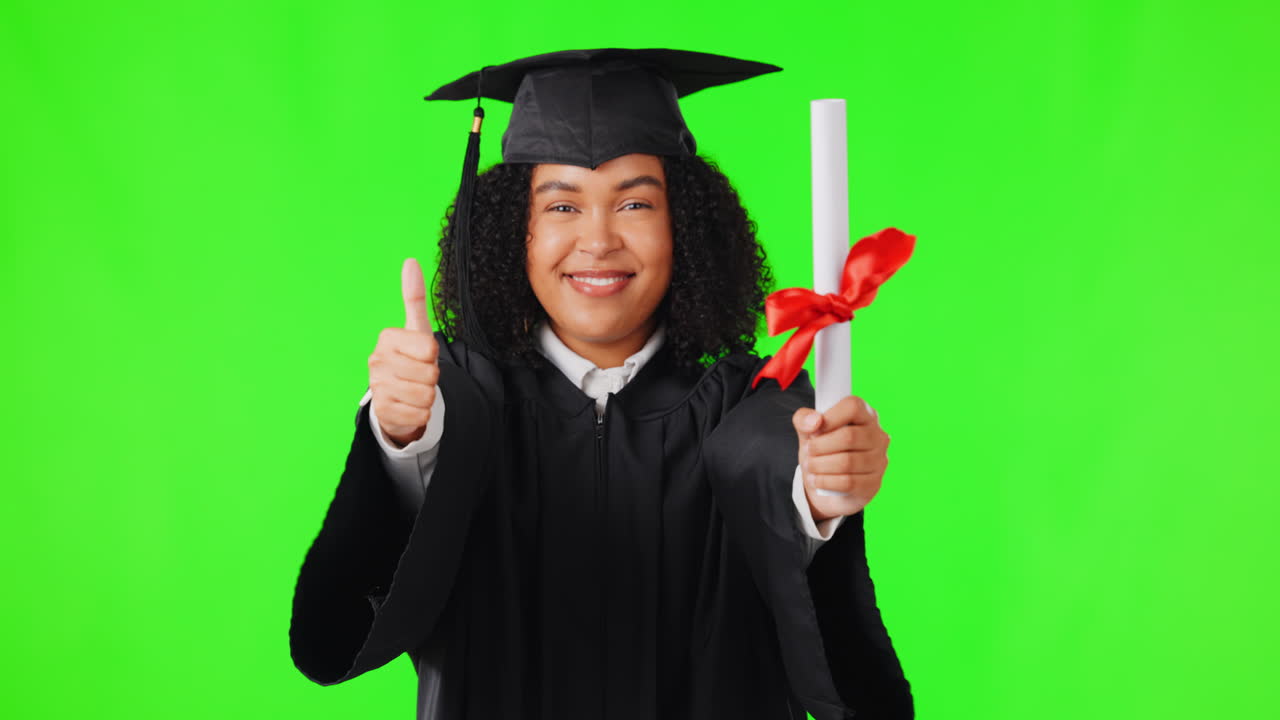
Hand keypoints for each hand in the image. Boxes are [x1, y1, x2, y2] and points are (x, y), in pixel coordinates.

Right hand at [368, 258, 439, 447]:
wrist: (396, 396)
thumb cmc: (410, 358)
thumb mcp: (416, 329)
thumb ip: (413, 297)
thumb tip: (410, 261)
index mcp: (388, 338)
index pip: (429, 348)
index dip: (433, 355)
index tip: (422, 355)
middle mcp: (377, 361)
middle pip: (430, 374)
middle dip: (432, 378)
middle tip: (420, 375)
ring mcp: (377, 387)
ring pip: (426, 396)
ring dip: (428, 396)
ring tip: (415, 390)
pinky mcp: (381, 412)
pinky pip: (419, 414)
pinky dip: (421, 413)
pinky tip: (410, 405)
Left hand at [792, 395, 890, 521]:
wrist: (828, 486)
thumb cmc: (822, 451)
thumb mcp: (808, 432)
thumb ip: (804, 419)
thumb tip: (814, 421)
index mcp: (864, 415)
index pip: (853, 406)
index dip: (829, 418)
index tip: (815, 430)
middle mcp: (877, 436)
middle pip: (848, 436)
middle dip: (820, 446)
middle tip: (808, 451)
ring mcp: (879, 461)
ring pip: (847, 462)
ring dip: (820, 465)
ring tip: (809, 466)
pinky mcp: (874, 483)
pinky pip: (848, 482)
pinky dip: (826, 481)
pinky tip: (817, 480)